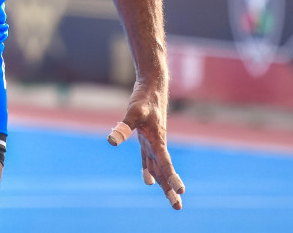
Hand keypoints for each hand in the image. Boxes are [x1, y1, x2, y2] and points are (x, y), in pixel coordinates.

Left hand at [107, 80, 184, 209]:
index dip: (172, 177)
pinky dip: (148, 169)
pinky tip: (148, 180)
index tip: (181, 191)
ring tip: (171, 197)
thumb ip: (124, 127)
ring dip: (163, 182)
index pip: (166, 163)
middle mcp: (157, 144)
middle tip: (178, 207)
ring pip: (158, 167)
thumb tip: (111, 141)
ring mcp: (152, 142)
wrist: (152, 84)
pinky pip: (148, 158)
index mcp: (158, 140)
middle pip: (164, 171)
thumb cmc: (144, 97)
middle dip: (170, 189)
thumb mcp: (133, 111)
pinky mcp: (146, 138)